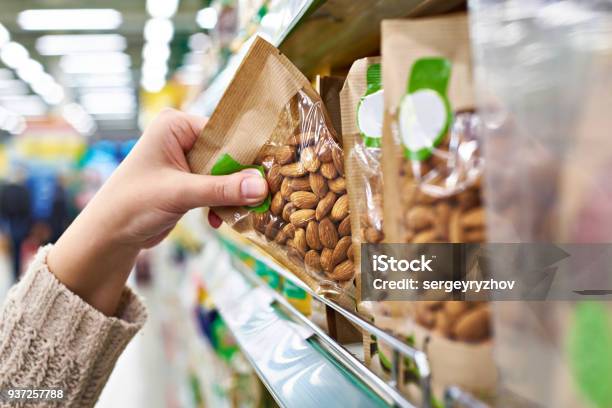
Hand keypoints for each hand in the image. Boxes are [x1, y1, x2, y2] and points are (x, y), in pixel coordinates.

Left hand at [47, 109, 267, 314]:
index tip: (268, 174)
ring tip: (239, 213)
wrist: (109, 235)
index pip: (224, 132)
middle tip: (259, 199)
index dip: (246, 154)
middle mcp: (182, 138)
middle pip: (227, 154)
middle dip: (240, 179)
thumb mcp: (180, 194)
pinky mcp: (189, 182)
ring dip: (232, 195)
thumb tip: (262, 186)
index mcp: (176, 125)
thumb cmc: (133, 204)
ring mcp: (186, 160)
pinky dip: (221, 204)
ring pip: (225, 174)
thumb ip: (222, 189)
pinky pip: (217, 188)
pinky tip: (216, 221)